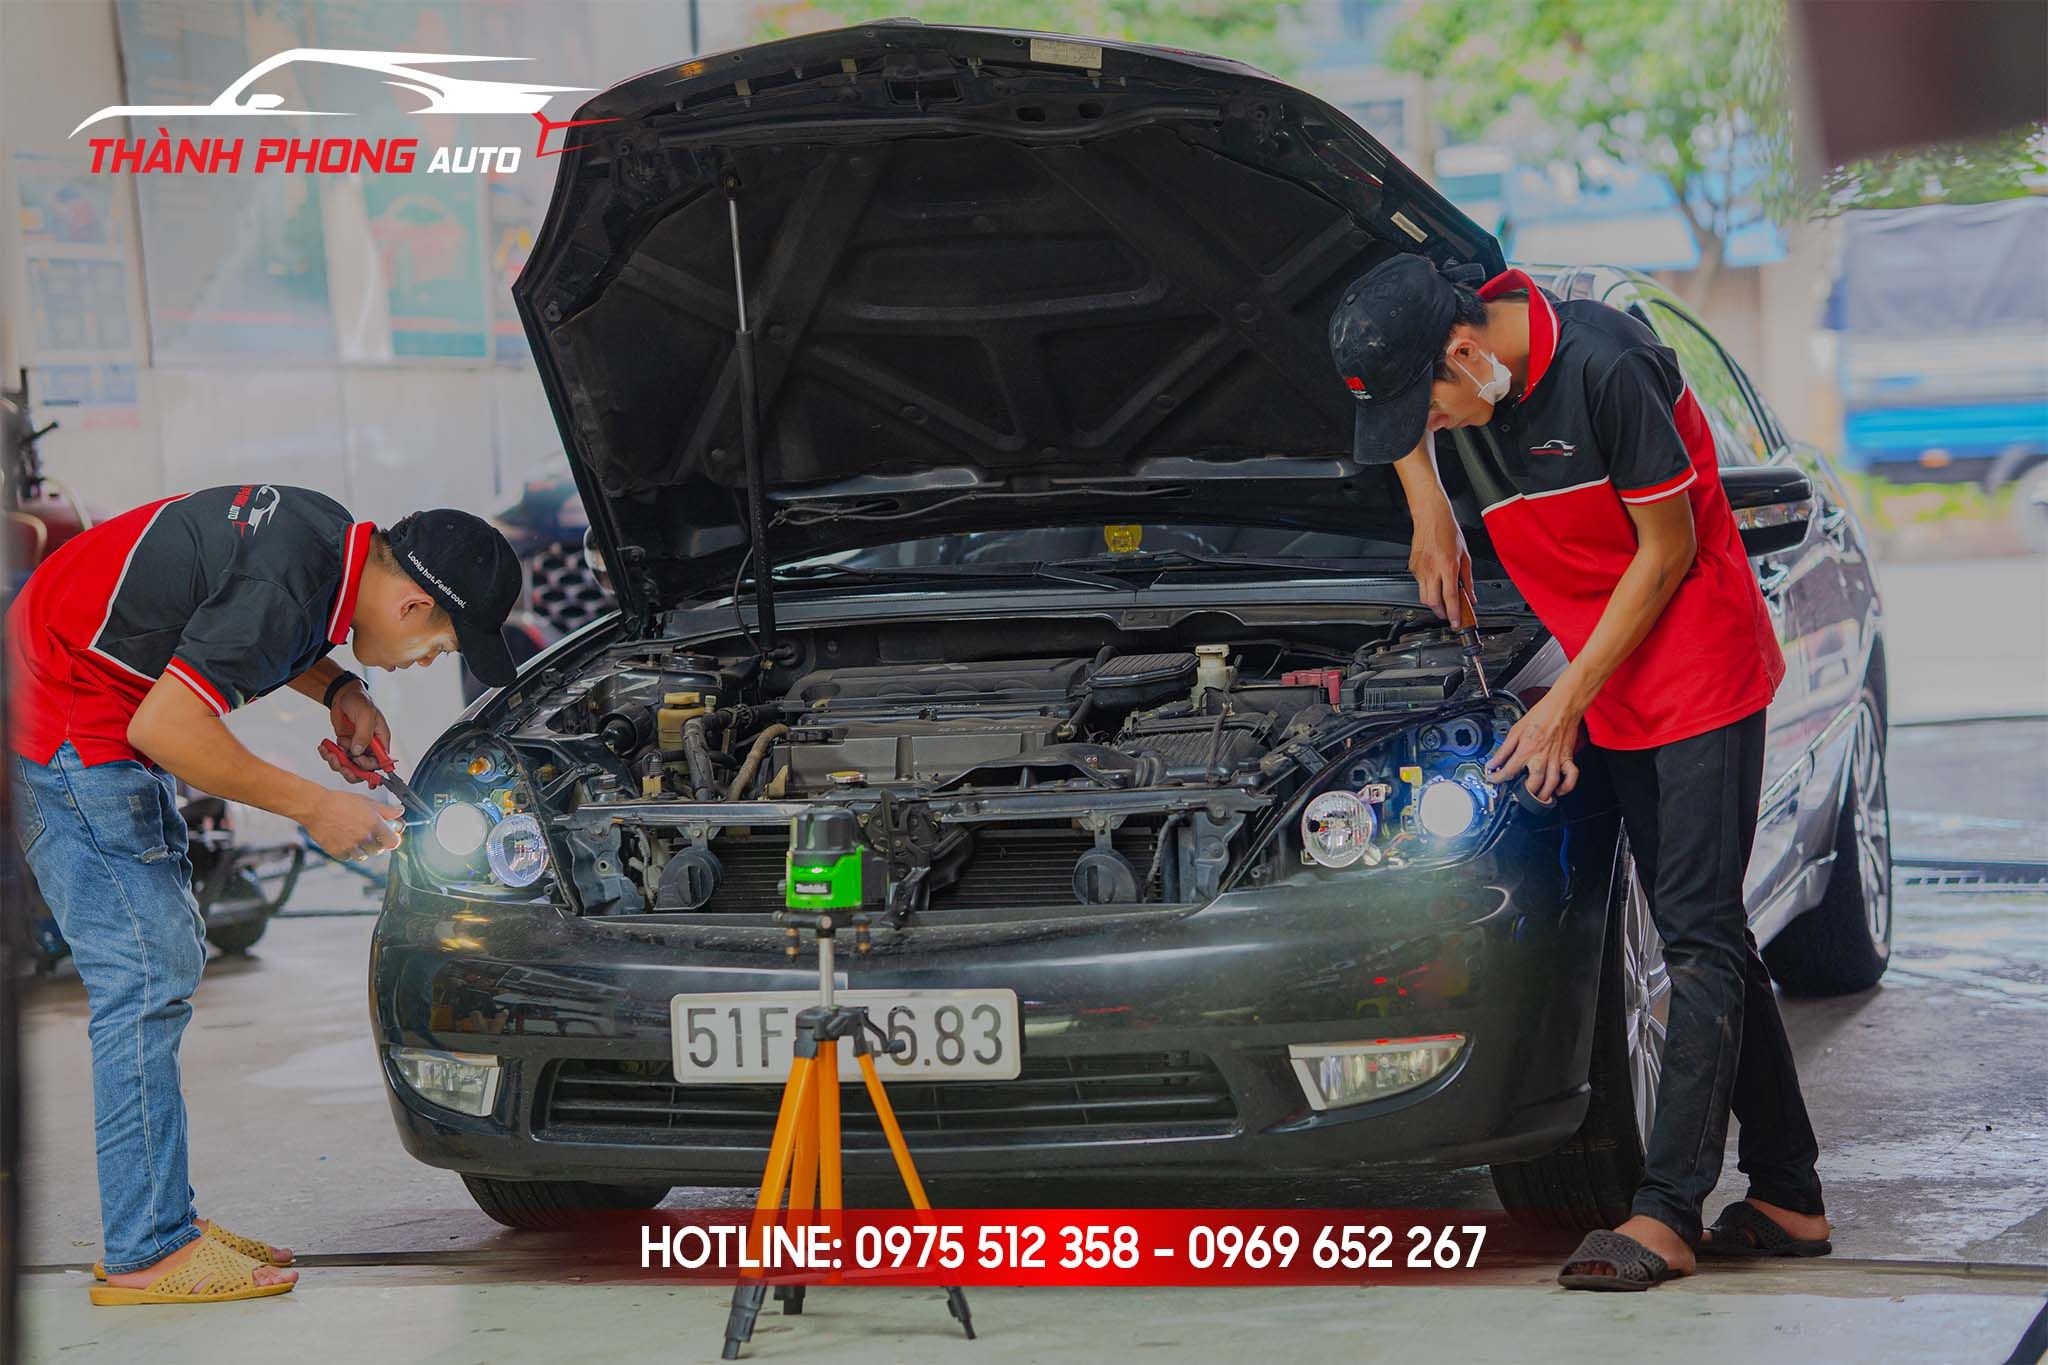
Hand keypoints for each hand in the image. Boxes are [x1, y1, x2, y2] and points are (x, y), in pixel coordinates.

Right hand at [301, 788, 403, 861]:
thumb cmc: (339, 802)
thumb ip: (386, 810)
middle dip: (377, 842)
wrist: (316, 808)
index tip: (390, 836)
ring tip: (354, 835)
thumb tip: (400, 813)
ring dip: (362, 848)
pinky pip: (349, 858)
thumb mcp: (367, 802)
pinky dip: (348, 851)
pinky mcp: (338, 853)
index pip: (394, 842)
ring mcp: (351, 847)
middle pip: (379, 850)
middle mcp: (364, 838)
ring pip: (364, 855)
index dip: (392, 839)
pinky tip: (344, 840)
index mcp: (374, 825)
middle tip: (368, 832)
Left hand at [325, 681, 392, 781]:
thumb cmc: (360, 701)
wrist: (343, 695)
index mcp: (380, 741)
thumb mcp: (366, 715)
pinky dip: (329, 755)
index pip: (379, 762)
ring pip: (348, 766)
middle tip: (340, 764)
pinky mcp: (344, 746)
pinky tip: (324, 748)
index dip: (368, 765)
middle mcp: (369, 747)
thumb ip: (364, 734)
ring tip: (329, 752)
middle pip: (364, 770)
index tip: (357, 759)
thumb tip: (359, 752)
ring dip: (337, 763)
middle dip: (350, 770)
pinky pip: (337, 758)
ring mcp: (356, 747)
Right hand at [1410, 505, 1475, 628]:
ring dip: (1434, 603)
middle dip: (1441, 613)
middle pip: (1433, 602)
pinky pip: (1419, 584)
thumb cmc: (1448, 531)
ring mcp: (1420, 569)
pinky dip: (1427, 588)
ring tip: (1442, 601)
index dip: (1454, 614)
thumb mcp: (1465, 556)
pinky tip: (1434, 581)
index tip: (1457, 623)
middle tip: (1450, 614)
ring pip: (1423, 597)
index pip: (1450, 597)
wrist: (1430, 517)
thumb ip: (1468, 579)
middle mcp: (1432, 569)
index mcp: (1447, 566)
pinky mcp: (1412, 567)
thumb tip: (1471, 596)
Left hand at [1486, 689, 1586, 801]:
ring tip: (1537, 799)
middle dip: (1524, 794)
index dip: (1497, 778)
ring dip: (1544, 795)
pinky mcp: (1568, 758)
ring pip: (1551, 784)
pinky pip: (1571, 776)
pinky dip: (1567, 787)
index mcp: (1526, 750)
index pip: (1509, 771)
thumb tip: (1493, 762)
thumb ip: (1503, 749)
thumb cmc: (1541, 715)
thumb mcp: (1515, 731)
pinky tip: (1559, 790)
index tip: (1493, 780)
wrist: (1562, 707)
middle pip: (1533, 783)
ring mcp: (1556, 759)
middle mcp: (1541, 757)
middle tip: (1518, 797)